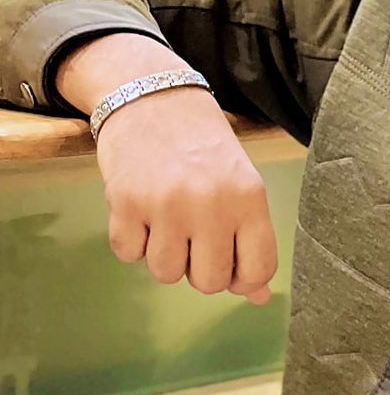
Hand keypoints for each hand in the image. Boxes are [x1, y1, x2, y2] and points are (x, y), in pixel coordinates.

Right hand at [94, 86, 278, 303]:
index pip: (258, 270)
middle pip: (210, 282)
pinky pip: (129, 254)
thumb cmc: (203, 148)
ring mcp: (166, 206)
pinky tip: (142, 211)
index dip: (244, 279)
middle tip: (194, 238)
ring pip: (166, 273)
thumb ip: (250, 240)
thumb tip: (258, 297)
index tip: (232, 264)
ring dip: (164, 255)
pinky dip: (132, 241)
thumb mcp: (240, 185)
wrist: (152, 97)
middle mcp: (211, 204)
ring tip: (166, 221)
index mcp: (249, 199)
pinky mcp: (125, 203)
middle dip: (200, 270)